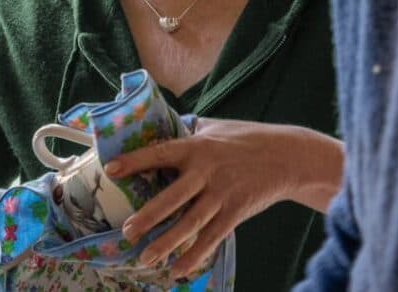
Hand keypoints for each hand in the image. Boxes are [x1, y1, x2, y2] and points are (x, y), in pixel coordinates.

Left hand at [104, 118, 342, 280]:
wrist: (287, 156)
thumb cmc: (247, 138)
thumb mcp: (216, 127)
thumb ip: (190, 133)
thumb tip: (162, 130)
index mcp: (197, 146)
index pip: (160, 153)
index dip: (135, 160)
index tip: (110, 169)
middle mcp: (207, 171)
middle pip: (173, 197)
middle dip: (149, 216)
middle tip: (127, 232)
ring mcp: (222, 193)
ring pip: (191, 223)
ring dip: (167, 242)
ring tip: (146, 258)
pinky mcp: (236, 211)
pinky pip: (212, 237)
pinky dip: (195, 255)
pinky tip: (179, 270)